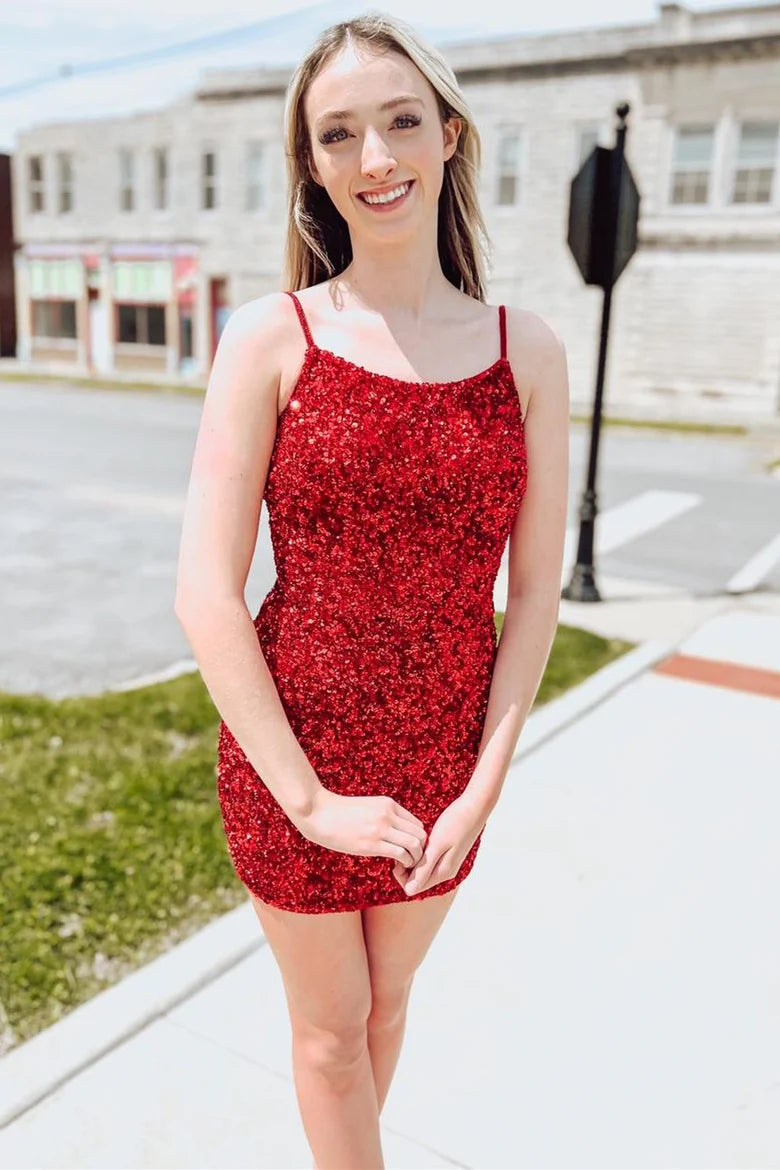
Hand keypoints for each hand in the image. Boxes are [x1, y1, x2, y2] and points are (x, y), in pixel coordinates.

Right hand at [296, 788, 427, 866]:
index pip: (416, 824)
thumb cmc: (339, 813)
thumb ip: (383, 816)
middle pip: (420, 834)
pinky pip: (401, 854)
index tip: (406, 851)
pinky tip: (395, 867)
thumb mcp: (367, 807)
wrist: (318, 812)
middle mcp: (389, 814)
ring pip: (415, 845)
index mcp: (389, 804)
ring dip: (414, 859)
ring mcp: (381, 828)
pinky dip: (404, 864)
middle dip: (420, 851)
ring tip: (404, 865)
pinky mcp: (372, 843)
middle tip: (409, 861)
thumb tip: (394, 832)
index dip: (415, 840)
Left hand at [393, 795, 486, 896]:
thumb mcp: (437, 845)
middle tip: (406, 844)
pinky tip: (423, 838)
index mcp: (441, 873)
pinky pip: (428, 860)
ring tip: (415, 840)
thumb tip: (409, 890)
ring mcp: (447, 864)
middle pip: (416, 880)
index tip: (402, 853)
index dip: (401, 874)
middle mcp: (444, 872)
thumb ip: (424, 869)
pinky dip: (421, 852)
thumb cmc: (455, 823)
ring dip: (414, 858)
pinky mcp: (448, 854)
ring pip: (422, 869)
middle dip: (406, 865)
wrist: (475, 807)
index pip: (412, 888)